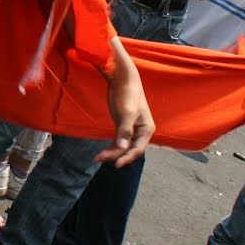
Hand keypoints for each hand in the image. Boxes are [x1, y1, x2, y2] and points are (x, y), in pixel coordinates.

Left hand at [96, 47, 153, 166]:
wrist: (122, 79)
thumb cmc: (128, 94)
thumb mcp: (127, 112)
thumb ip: (125, 130)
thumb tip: (122, 146)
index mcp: (147, 130)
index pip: (137, 149)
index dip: (127, 158)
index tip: (116, 164)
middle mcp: (141, 132)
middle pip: (129, 150)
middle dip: (116, 155)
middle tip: (99, 158)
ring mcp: (131, 130)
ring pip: (122, 147)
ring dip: (112, 153)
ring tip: (98, 157)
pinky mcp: (122, 126)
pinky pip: (118, 141)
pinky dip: (111, 148)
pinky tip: (102, 153)